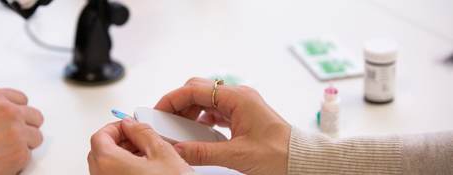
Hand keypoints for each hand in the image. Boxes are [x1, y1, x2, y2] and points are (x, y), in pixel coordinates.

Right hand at [0, 87, 43, 174]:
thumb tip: (2, 119)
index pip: (21, 99)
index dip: (18, 112)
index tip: (15, 120)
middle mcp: (8, 110)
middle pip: (35, 116)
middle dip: (27, 127)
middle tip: (15, 138)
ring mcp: (17, 130)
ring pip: (36, 137)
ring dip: (25, 145)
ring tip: (5, 152)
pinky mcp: (21, 152)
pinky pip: (28, 156)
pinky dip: (18, 162)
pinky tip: (0, 163)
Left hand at [88, 118, 192, 174]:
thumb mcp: (162, 152)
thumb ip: (143, 133)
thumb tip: (133, 125)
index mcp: (108, 162)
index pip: (100, 136)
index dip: (115, 127)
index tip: (130, 126)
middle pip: (100, 152)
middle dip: (119, 142)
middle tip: (138, 139)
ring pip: (106, 167)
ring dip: (122, 157)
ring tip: (146, 156)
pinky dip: (124, 171)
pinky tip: (145, 171)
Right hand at [154, 77, 291, 174]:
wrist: (303, 160)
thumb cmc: (281, 154)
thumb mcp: (238, 156)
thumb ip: (203, 152)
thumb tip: (177, 150)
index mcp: (238, 98)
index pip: (195, 89)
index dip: (172, 99)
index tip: (158, 112)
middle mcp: (238, 96)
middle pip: (198, 91)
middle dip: (179, 104)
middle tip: (166, 122)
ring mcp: (241, 105)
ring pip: (206, 101)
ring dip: (190, 112)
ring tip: (179, 130)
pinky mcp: (242, 116)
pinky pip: (215, 112)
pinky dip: (202, 120)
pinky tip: (197, 133)